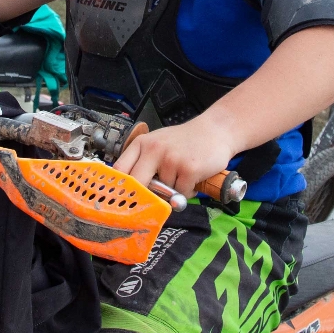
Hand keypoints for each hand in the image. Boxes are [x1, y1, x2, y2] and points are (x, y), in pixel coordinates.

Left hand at [113, 113, 240, 199]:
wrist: (215, 131)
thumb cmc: (184, 141)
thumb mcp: (157, 144)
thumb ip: (142, 163)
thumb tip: (128, 192)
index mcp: (141, 144)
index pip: (120, 170)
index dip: (118, 188)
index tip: (118, 201)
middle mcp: (154, 149)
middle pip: (137, 184)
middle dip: (142, 197)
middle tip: (148, 202)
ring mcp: (171, 159)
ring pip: (163, 191)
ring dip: (172, 191)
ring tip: (181, 178)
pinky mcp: (188, 169)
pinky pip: (181, 193)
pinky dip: (187, 191)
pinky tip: (192, 178)